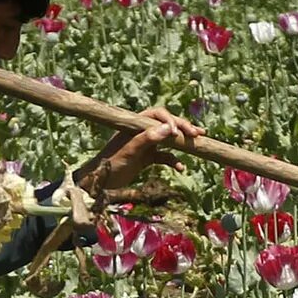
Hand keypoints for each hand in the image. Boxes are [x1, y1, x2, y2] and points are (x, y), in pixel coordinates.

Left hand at [74, 104, 197, 199]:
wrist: (99, 183)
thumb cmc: (111, 164)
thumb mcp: (130, 150)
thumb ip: (148, 138)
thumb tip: (169, 128)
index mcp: (135, 124)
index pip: (157, 114)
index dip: (170, 120)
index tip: (176, 133)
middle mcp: (142, 132)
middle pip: (166, 124)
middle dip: (182, 128)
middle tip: (197, 134)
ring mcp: (145, 145)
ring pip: (168, 139)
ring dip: (182, 141)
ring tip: (197, 142)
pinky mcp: (147, 158)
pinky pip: (165, 156)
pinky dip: (173, 160)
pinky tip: (181, 168)